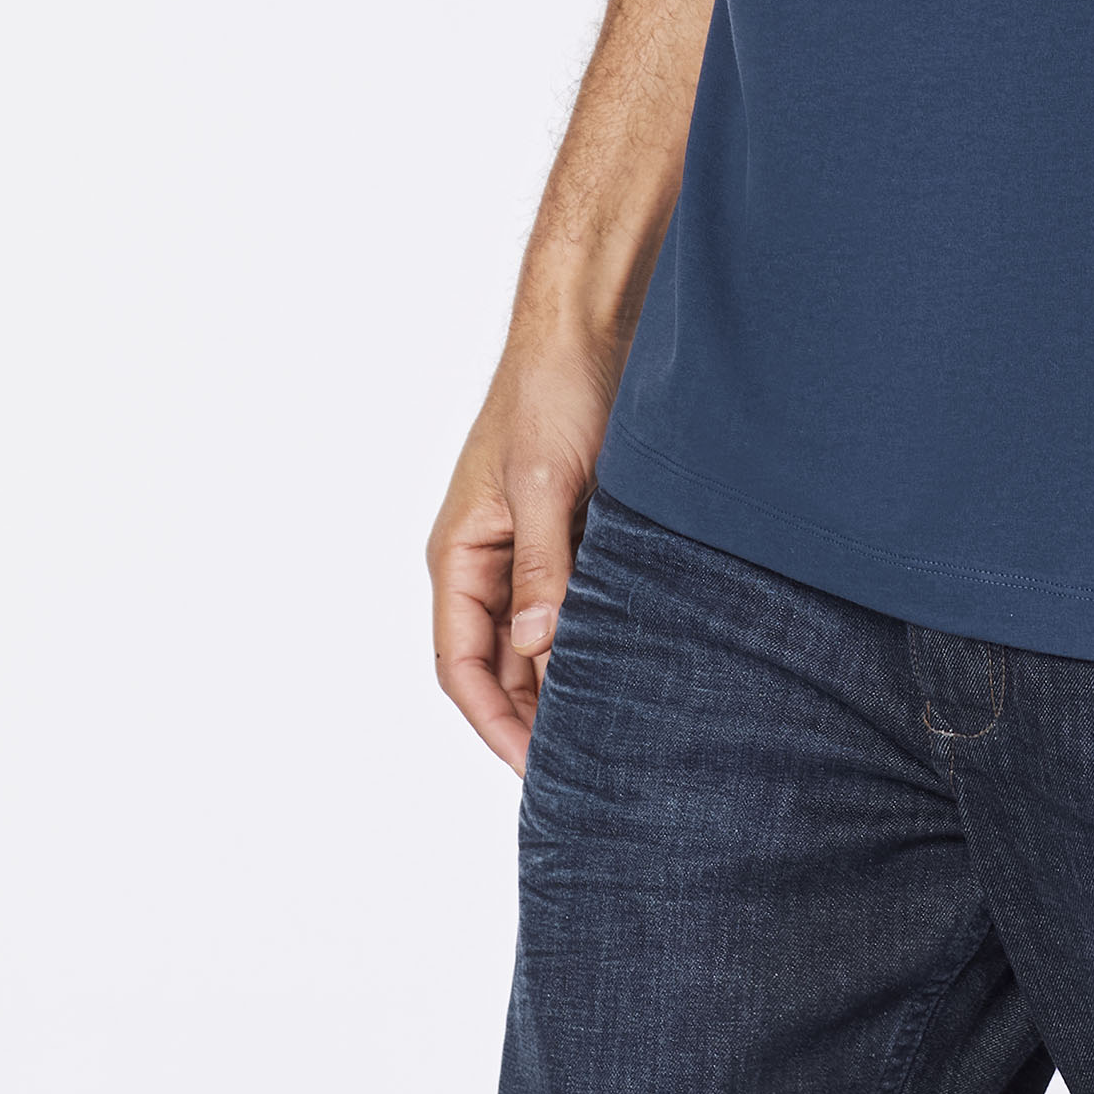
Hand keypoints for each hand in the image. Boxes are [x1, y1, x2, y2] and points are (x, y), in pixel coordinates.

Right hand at [426, 339, 613, 774]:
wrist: (591, 322)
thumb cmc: (553, 389)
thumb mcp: (546, 481)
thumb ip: (543, 565)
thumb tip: (536, 647)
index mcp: (460, 553)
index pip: (460, 665)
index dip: (493, 724)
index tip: (533, 772)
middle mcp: (488, 559)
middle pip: (501, 665)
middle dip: (533, 717)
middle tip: (587, 771)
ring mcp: (532, 546)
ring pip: (541, 637)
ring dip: (567, 679)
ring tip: (614, 734)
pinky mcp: (575, 530)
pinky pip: (576, 601)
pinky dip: (597, 635)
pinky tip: (634, 666)